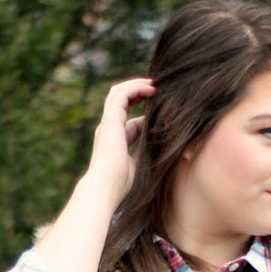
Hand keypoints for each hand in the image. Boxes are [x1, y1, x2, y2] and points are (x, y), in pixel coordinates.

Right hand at [86, 78, 155, 211]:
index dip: (146, 117)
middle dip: (138, 93)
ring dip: (137, 86)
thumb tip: (162, 146)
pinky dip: (135, 88)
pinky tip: (151, 89)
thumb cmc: (123, 184)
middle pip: (120, 102)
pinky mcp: (110, 119)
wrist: (106, 187)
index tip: (163, 114)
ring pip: (119, 93)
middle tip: (157, 90)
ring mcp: (108, 123)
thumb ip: (147, 153)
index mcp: (114, 141)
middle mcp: (108, 129)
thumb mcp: (140, 165)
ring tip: (155, 84)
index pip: (130, 123)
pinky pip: (121, 94)